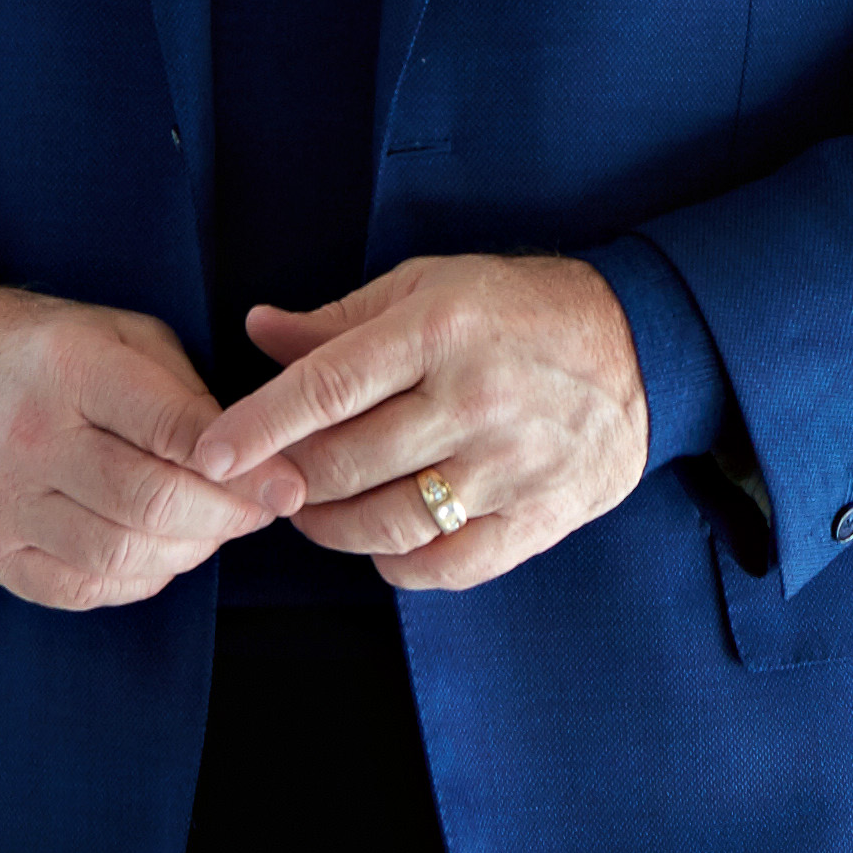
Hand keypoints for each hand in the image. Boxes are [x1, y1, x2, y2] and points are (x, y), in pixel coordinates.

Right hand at [0, 282, 304, 611]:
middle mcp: (28, 439)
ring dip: (186, 550)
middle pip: (151, 503)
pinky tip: (157, 551)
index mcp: (71, 370)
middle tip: (258, 510)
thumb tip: (253, 459)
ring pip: (119, 554)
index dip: (245, 467)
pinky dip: (136, 578)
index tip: (289, 486)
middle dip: (225, 516)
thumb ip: (185, 393)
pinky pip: (79, 588)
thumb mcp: (122, 335)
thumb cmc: (48, 351)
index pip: (173, 429)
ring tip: (211, 527)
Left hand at [193, 254, 647, 594]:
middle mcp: (475, 399)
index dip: (258, 426)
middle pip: (345, 465)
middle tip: (268, 479)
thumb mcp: (434, 287)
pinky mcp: (539, 516)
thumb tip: (258, 331)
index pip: (328, 385)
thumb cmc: (523, 310)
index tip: (207, 453)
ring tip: (314, 510)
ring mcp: (510, 465)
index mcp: (443, 330)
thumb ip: (341, 320)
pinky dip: (396, 563)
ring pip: (386, 523)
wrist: (645, 348)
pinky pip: (444, 565)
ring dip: (329, 527)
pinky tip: (383, 540)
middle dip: (287, 481)